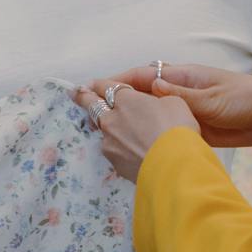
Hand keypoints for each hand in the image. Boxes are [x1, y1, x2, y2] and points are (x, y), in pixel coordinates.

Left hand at [73, 79, 199, 181]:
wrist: (173, 168)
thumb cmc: (177, 129)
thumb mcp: (174, 103)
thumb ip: (158, 101)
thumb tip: (152, 106)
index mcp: (125, 100)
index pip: (107, 87)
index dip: (100, 84)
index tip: (92, 84)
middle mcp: (111, 120)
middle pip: (93, 106)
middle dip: (83, 98)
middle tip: (74, 93)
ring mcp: (110, 143)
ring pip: (103, 131)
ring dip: (106, 128)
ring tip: (112, 129)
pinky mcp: (114, 164)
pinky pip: (114, 151)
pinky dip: (120, 148)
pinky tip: (131, 152)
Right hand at [91, 63, 251, 148]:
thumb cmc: (241, 99)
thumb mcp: (211, 98)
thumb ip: (182, 94)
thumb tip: (153, 84)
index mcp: (181, 77)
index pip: (142, 76)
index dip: (117, 81)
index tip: (93, 88)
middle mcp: (177, 90)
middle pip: (139, 93)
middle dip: (114, 98)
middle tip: (86, 108)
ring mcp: (181, 108)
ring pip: (146, 111)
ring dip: (127, 117)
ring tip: (101, 127)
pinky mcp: (188, 127)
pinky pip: (160, 126)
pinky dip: (144, 131)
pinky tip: (130, 141)